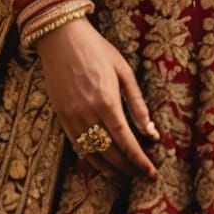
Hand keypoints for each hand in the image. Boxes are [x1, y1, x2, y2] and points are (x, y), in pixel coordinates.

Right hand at [34, 17, 159, 180]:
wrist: (61, 37)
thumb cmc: (96, 49)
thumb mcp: (123, 70)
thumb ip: (137, 103)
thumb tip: (151, 131)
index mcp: (107, 101)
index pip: (126, 141)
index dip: (139, 161)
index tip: (152, 173)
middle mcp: (88, 113)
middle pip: (110, 153)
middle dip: (128, 168)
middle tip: (142, 176)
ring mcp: (72, 117)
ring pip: (92, 154)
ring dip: (110, 169)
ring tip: (125, 176)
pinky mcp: (61, 116)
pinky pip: (77, 146)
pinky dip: (91, 159)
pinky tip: (103, 164)